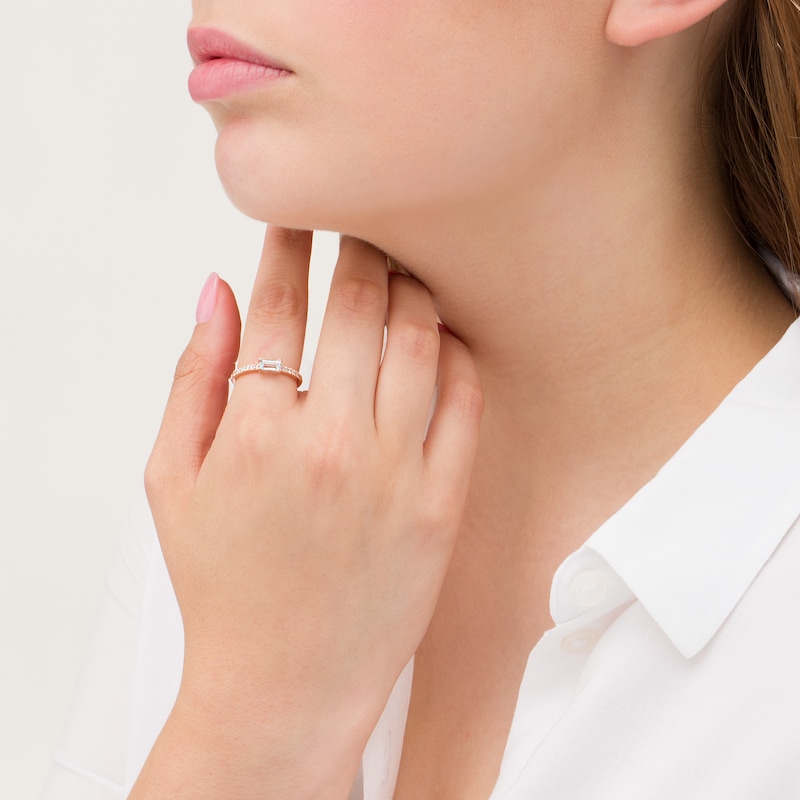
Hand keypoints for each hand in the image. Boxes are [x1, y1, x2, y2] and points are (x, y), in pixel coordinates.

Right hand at [133, 228, 482, 798]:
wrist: (286, 683)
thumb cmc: (224, 584)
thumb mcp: (173, 481)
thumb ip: (192, 379)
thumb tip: (215, 289)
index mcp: (259, 432)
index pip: (277, 303)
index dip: (287, 244)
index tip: (297, 216)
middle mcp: (334, 442)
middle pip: (357, 303)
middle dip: (360, 246)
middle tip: (363, 224)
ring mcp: (397, 473)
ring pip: (420, 338)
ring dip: (412, 288)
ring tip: (404, 270)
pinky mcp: (444, 504)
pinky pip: (467, 402)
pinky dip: (459, 355)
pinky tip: (445, 336)